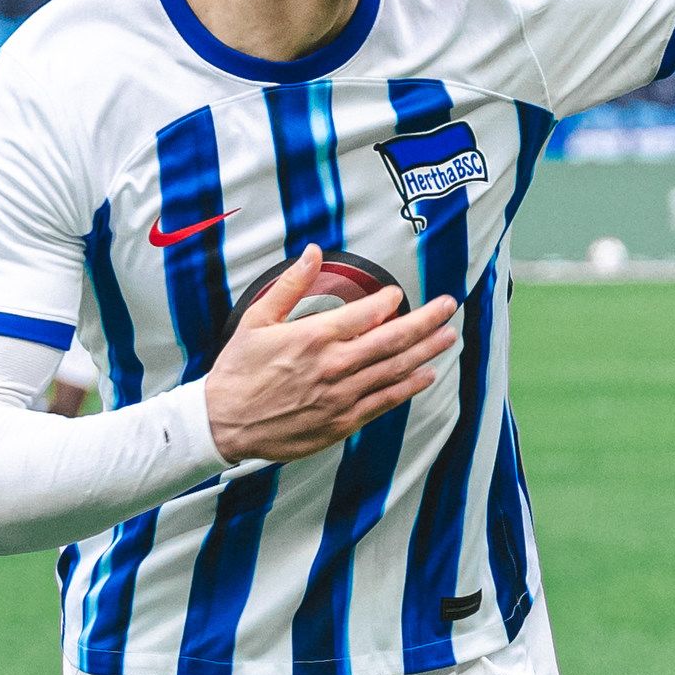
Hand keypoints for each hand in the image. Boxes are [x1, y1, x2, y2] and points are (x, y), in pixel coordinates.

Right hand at [199, 251, 460, 463]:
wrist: (224, 422)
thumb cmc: (239, 369)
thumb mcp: (257, 319)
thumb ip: (290, 285)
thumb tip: (313, 252)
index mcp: (313, 337)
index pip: (365, 313)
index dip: (388, 302)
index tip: (398, 294)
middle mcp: (333, 365)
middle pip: (392, 340)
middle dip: (425, 321)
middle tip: (449, 306)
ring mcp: (341, 396)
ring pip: (394, 370)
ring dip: (426, 352)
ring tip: (448, 336)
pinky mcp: (342, 421)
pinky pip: (384, 401)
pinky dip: (408, 387)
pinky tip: (426, 375)